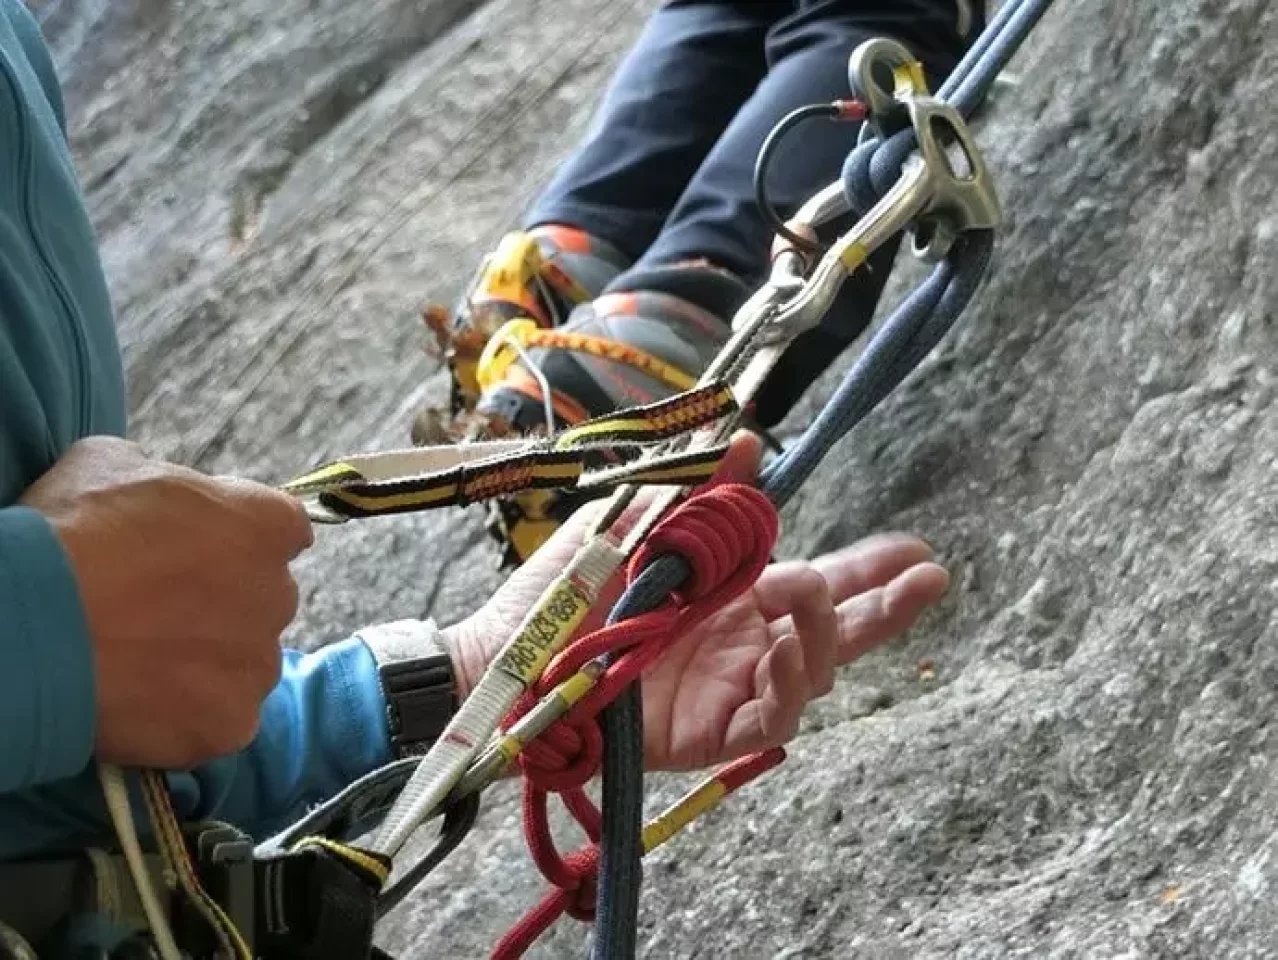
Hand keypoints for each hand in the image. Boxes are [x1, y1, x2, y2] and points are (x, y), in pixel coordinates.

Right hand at [21, 437, 313, 769]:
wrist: (29, 624)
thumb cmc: (69, 531)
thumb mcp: (114, 464)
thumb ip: (167, 484)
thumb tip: (164, 498)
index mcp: (267, 524)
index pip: (281, 532)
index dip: (238, 541)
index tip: (200, 552)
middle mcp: (279, 595)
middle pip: (263, 600)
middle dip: (223, 603)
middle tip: (157, 610)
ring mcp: (257, 665)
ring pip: (244, 664)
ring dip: (208, 663)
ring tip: (140, 660)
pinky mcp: (229, 724)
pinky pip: (219, 720)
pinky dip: (187, 716)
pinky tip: (141, 702)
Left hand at [444, 433, 948, 771]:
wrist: (508, 652)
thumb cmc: (566, 590)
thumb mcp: (637, 524)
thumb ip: (696, 489)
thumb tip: (750, 437)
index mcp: (733, 597)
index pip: (819, 584)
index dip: (869, 569)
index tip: (913, 548)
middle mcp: (742, 645)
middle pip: (835, 633)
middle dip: (887, 607)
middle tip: (929, 576)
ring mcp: (728, 690)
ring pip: (810, 675)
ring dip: (820, 629)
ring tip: (801, 589)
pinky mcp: (707, 734)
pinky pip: (769, 721)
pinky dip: (787, 688)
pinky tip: (786, 654)